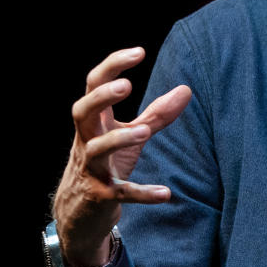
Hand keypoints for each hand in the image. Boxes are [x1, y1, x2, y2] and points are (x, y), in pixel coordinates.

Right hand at [52, 47, 191, 266]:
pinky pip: (120, 193)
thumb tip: (186, 89)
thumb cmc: (107, 164)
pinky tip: (165, 193)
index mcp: (94, 121)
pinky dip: (142, 193)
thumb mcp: (130, 136)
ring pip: (96, 150)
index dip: (112, 65)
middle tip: (127, 86)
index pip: (94, 85)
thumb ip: (156, 114)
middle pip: (82, 111)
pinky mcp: (101, 196)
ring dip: (119, 139)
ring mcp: (91, 169)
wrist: (80, 214)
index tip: (139, 52)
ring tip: (144, 132)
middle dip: (101, 97)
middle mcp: (87, 141)